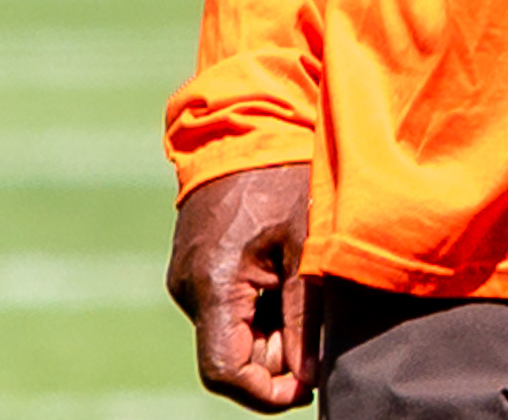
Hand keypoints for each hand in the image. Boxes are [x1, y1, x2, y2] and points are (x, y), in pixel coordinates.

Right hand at [166, 163, 318, 409]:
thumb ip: (303, 315)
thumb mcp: (305, 244)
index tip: (306, 386)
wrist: (245, 121)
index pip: (225, 371)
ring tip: (303, 290)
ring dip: (268, 332)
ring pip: (229, 333)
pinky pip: (225, 306)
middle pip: (229, 356)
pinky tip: (285, 277)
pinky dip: (257, 308)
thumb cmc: (282, 175)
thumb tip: (308, 375)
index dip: (266, 391)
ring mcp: (188, 276)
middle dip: (274, 359)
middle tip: (314, 330)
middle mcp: (189, 288)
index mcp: (214, 283)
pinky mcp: (196, 265)